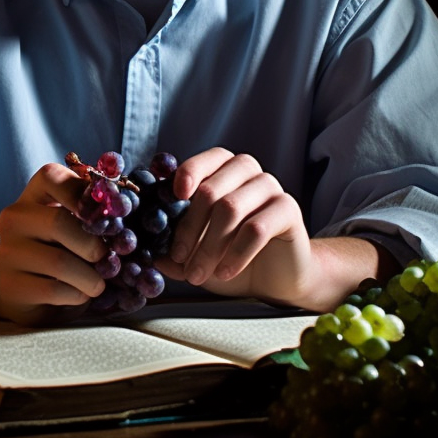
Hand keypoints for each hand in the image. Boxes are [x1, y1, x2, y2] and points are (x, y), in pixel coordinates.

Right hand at [0, 163, 107, 324]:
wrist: (27, 289)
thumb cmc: (62, 248)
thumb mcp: (74, 224)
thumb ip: (92, 213)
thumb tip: (123, 212)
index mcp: (34, 194)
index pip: (52, 177)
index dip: (83, 193)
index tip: (106, 215)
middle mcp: (15, 217)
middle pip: (58, 222)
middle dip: (93, 245)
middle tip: (108, 260)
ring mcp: (8, 252)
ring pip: (58, 262)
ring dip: (90, 278)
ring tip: (99, 284)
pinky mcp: (10, 286)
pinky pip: (53, 290)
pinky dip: (77, 295)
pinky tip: (80, 294)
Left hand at [157, 148, 396, 310]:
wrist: (276, 277)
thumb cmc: (232, 255)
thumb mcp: (198, 252)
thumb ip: (175, 249)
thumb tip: (149, 253)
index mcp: (223, 169)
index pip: (205, 159)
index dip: (188, 173)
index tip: (175, 197)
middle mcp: (248, 172)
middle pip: (211, 190)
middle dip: (190, 230)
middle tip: (180, 260)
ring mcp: (270, 187)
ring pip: (231, 208)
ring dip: (209, 246)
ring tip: (199, 274)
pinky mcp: (288, 209)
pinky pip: (257, 228)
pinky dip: (236, 253)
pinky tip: (225, 272)